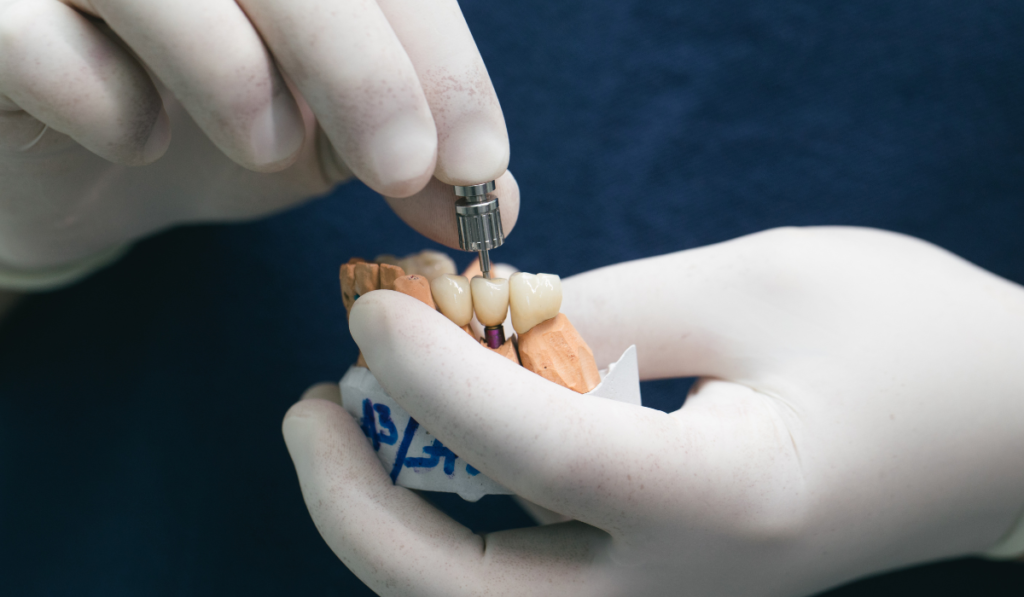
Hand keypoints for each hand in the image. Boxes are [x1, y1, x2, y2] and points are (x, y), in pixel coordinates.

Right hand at [0, 0, 514, 276]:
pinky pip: (31, 33)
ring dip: (231, 67)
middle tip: (405, 168)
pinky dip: (96, 86)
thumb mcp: (331, 141)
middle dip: (360, 66)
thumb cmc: (216, 128)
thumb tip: (492, 201)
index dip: (438, 60)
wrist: (86, 160)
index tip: (478, 164)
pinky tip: (137, 134)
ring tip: (270, 146)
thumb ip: (409, 154)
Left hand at [283, 227, 1023, 595]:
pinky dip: (445, 522)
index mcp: (732, 503)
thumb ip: (606, 311)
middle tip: (308, 406)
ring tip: (344, 420)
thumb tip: (479, 327)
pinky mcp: (657, 589)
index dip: (437, 377)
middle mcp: (686, 588)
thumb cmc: (900, 342)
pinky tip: (428, 446)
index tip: (373, 307)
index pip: (543, 453)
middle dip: (357, 510)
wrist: (990, 431)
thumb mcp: (755, 286)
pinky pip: (517, 582)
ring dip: (387, 522)